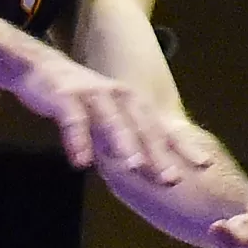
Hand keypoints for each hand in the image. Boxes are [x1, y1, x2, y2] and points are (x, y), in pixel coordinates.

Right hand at [14, 50, 219, 187]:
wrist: (41, 69)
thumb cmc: (83, 100)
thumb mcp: (112, 118)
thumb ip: (131, 138)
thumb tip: (157, 169)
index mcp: (135, 105)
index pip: (164, 128)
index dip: (185, 146)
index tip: (205, 165)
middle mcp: (120, 97)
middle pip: (142, 127)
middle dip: (158, 153)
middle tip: (172, 179)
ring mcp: (94, 95)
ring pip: (112, 120)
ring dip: (123, 143)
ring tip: (134, 167)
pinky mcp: (65, 96)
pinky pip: (73, 119)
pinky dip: (77, 139)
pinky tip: (80, 162)